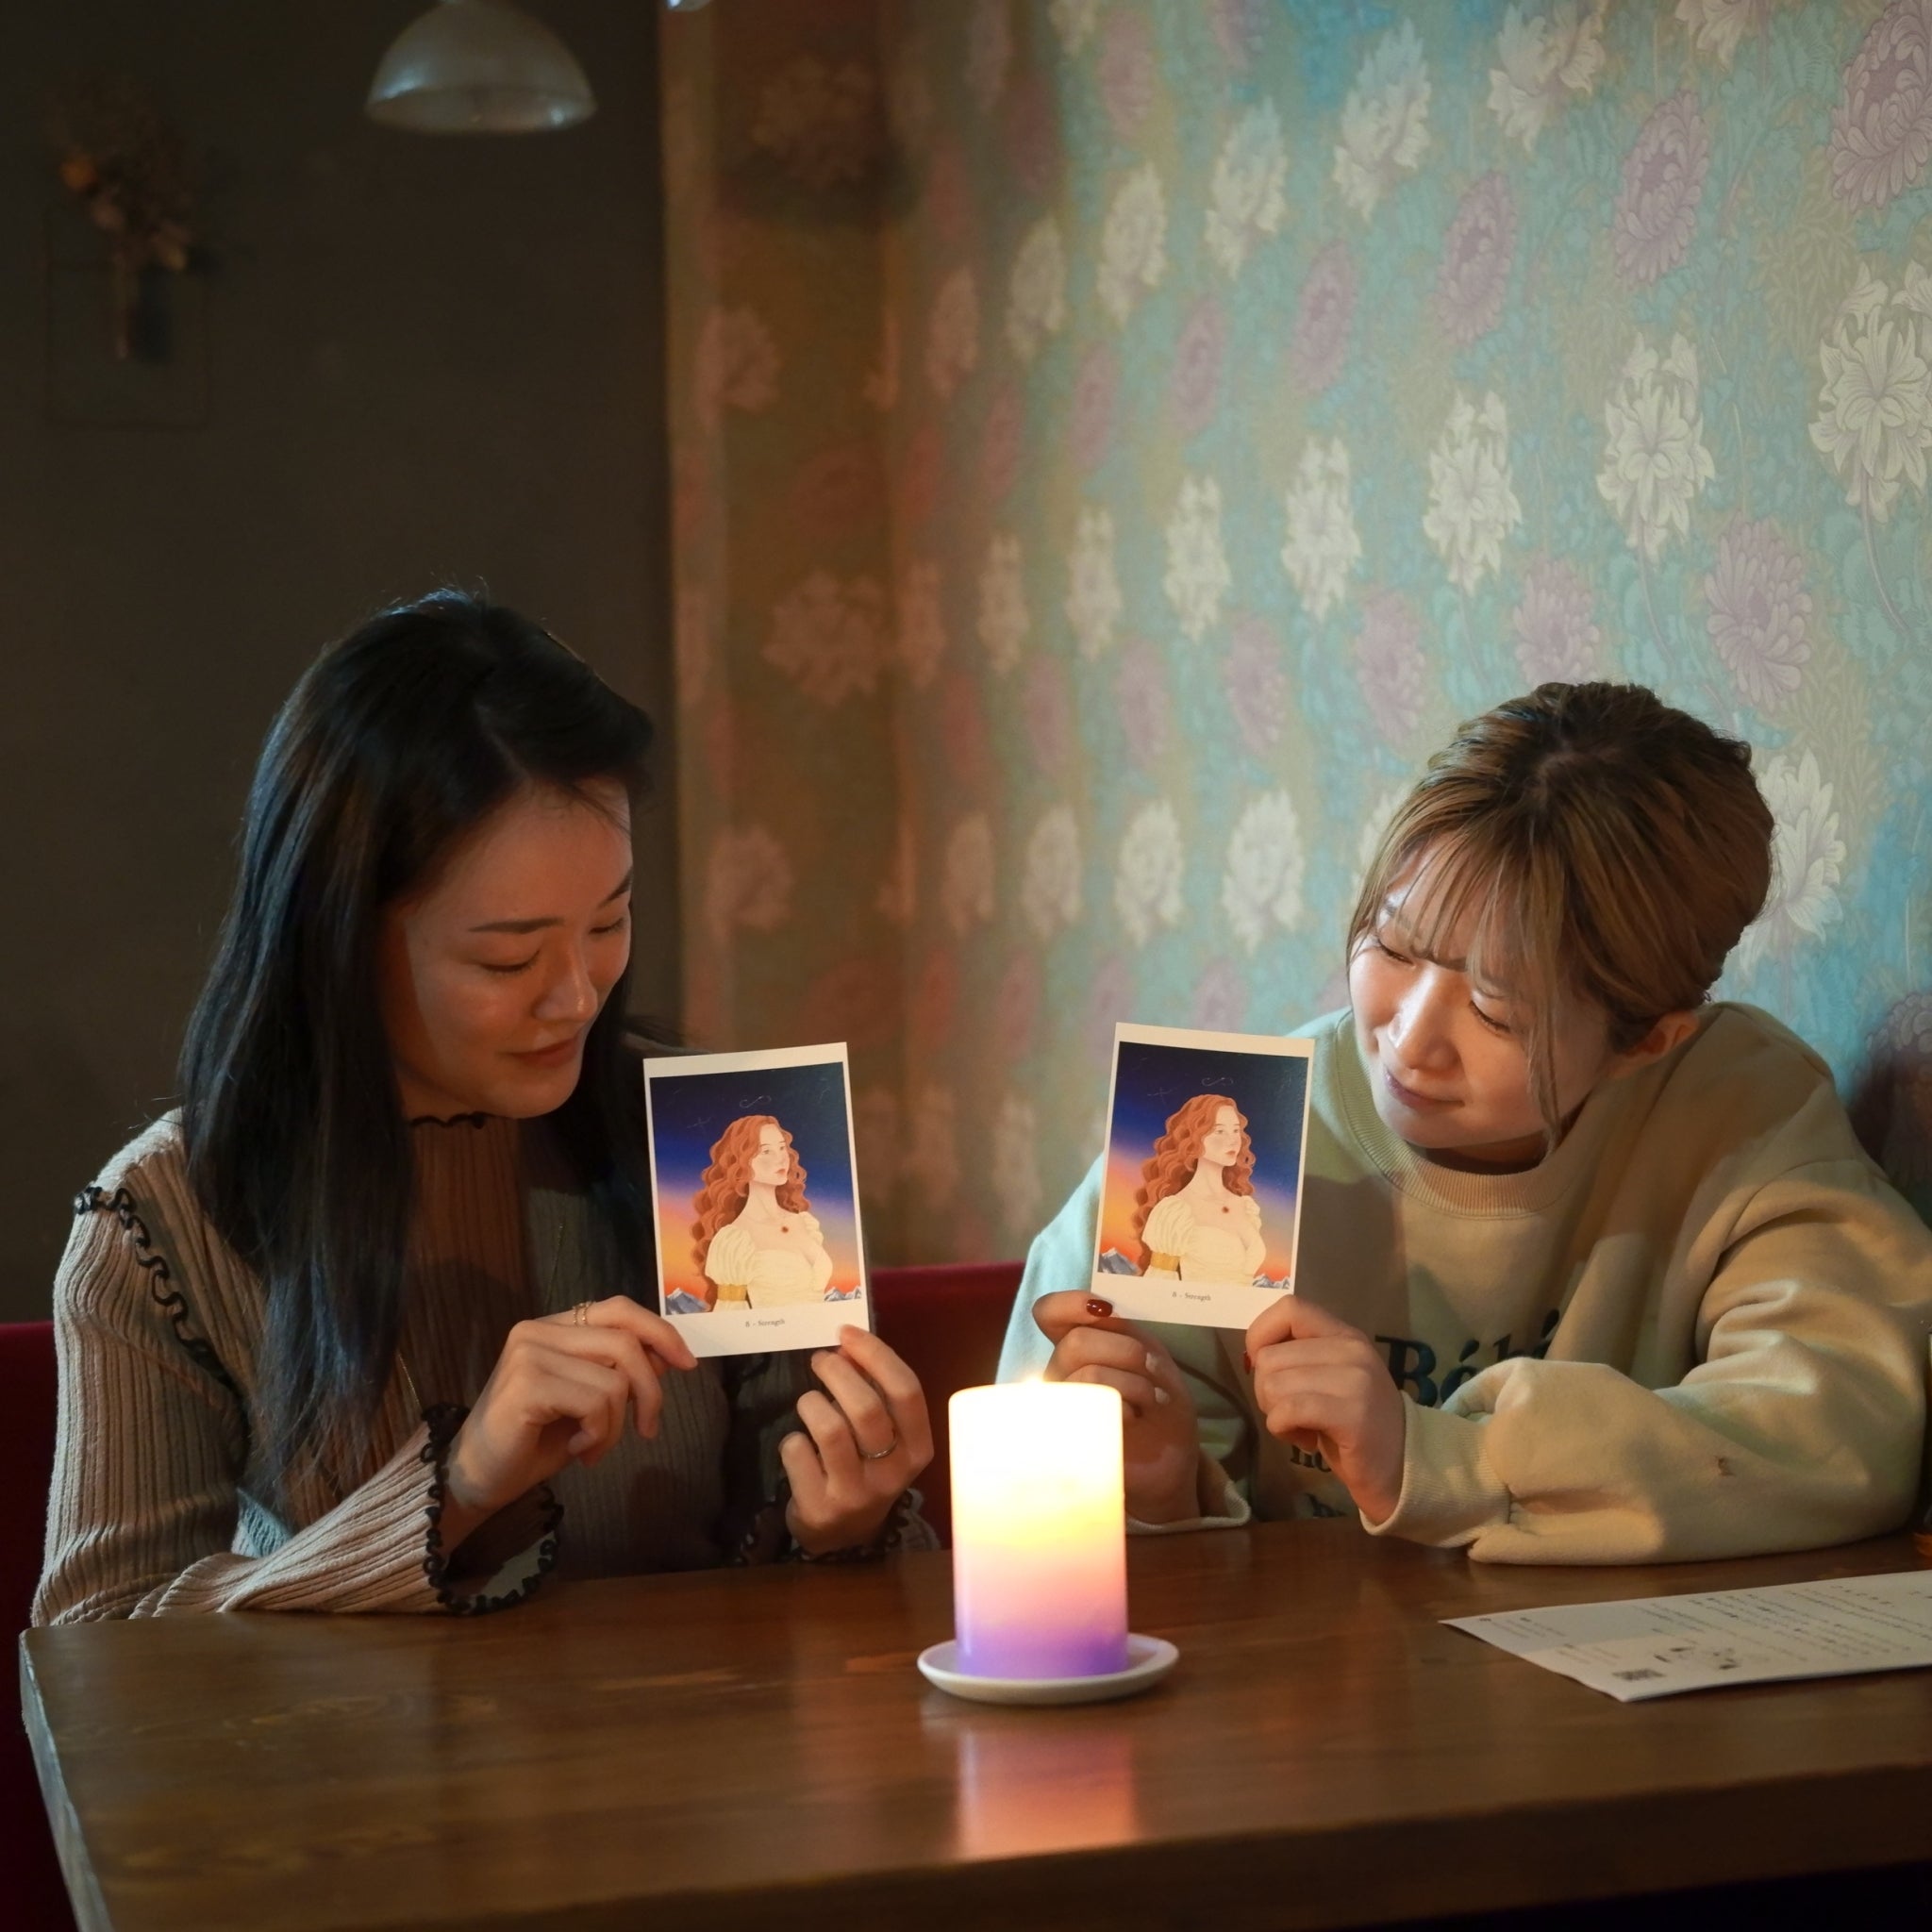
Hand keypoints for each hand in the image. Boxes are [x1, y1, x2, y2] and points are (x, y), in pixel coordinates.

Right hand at [442, 1297, 697, 1546]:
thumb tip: (669, 1353)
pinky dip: (598, 1435)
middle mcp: (538, 1330)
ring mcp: (529, 1353)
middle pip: (626, 1342)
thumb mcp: (589, 1400)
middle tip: (646, 1430)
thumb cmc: (534, 1440)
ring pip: (615, 1379)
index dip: (660, 1331)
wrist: (478, 1478)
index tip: (687, 1363)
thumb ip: (620, 1371)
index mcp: (554, 1326)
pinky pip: (596, 1403)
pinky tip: (576, 1449)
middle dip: (650, 1391)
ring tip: (593, 1447)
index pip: (619, 1309)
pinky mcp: (525, 1383)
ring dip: (617, 1425)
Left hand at [782, 1326, 932, 1554]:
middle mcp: (894, 1473)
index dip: (876, 1355)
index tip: (847, 1333)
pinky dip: (792, 1440)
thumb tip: (848, 1346)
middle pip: (867, 1408)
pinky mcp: (821, 1507)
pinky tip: (799, 1446)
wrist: (842, 1534)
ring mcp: (857, 1494)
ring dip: (812, 1404)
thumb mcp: (883, 1434)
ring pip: (830, 1428)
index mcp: (918, 1448)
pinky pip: (798, 1453)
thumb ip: (874, 1391)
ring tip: (809, 1402)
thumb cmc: (865, 1467)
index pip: (907, 1391)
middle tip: (820, 1359)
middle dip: (837, 1372)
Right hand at [1033, 1291, 1201, 1524]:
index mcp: (1078, 1346)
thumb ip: (1124, 1331)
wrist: (1170, 1459)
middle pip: (1075, 1342)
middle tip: (1151, 1368)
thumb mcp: (1151, 1356)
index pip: (1048, 1313)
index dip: (1069, 1303)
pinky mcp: (1070, 1440)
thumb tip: (1102, 1307)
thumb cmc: (1159, 1404)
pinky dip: (1124, 1405)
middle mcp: (1060, 1374)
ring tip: (1152, 1399)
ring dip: (1133, 1382)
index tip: (1106, 1310)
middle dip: (1125, 1350)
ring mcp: (1060, 1408)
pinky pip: (1090, 1410)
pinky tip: (1136, 1417)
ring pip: (1086, 1374)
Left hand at [1245, 1296, 1405, 1523]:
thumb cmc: (1355, 1425)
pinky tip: (1306, 1440)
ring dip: (1275, 1414)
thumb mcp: (1331, 1378)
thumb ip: (1300, 1357)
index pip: (1290, 1308)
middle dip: (1266, 1391)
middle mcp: (1352, 1350)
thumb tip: (1254, 1355)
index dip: (1262, 1335)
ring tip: (1302, 1427)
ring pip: (1274, 1385)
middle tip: (1291, 1413)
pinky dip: (1283, 1429)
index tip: (1266, 1368)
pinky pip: (1288, 1411)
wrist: (1401, 1468)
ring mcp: (1355, 1381)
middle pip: (1270, 1357)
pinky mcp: (1352, 1414)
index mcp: (1345, 1335)